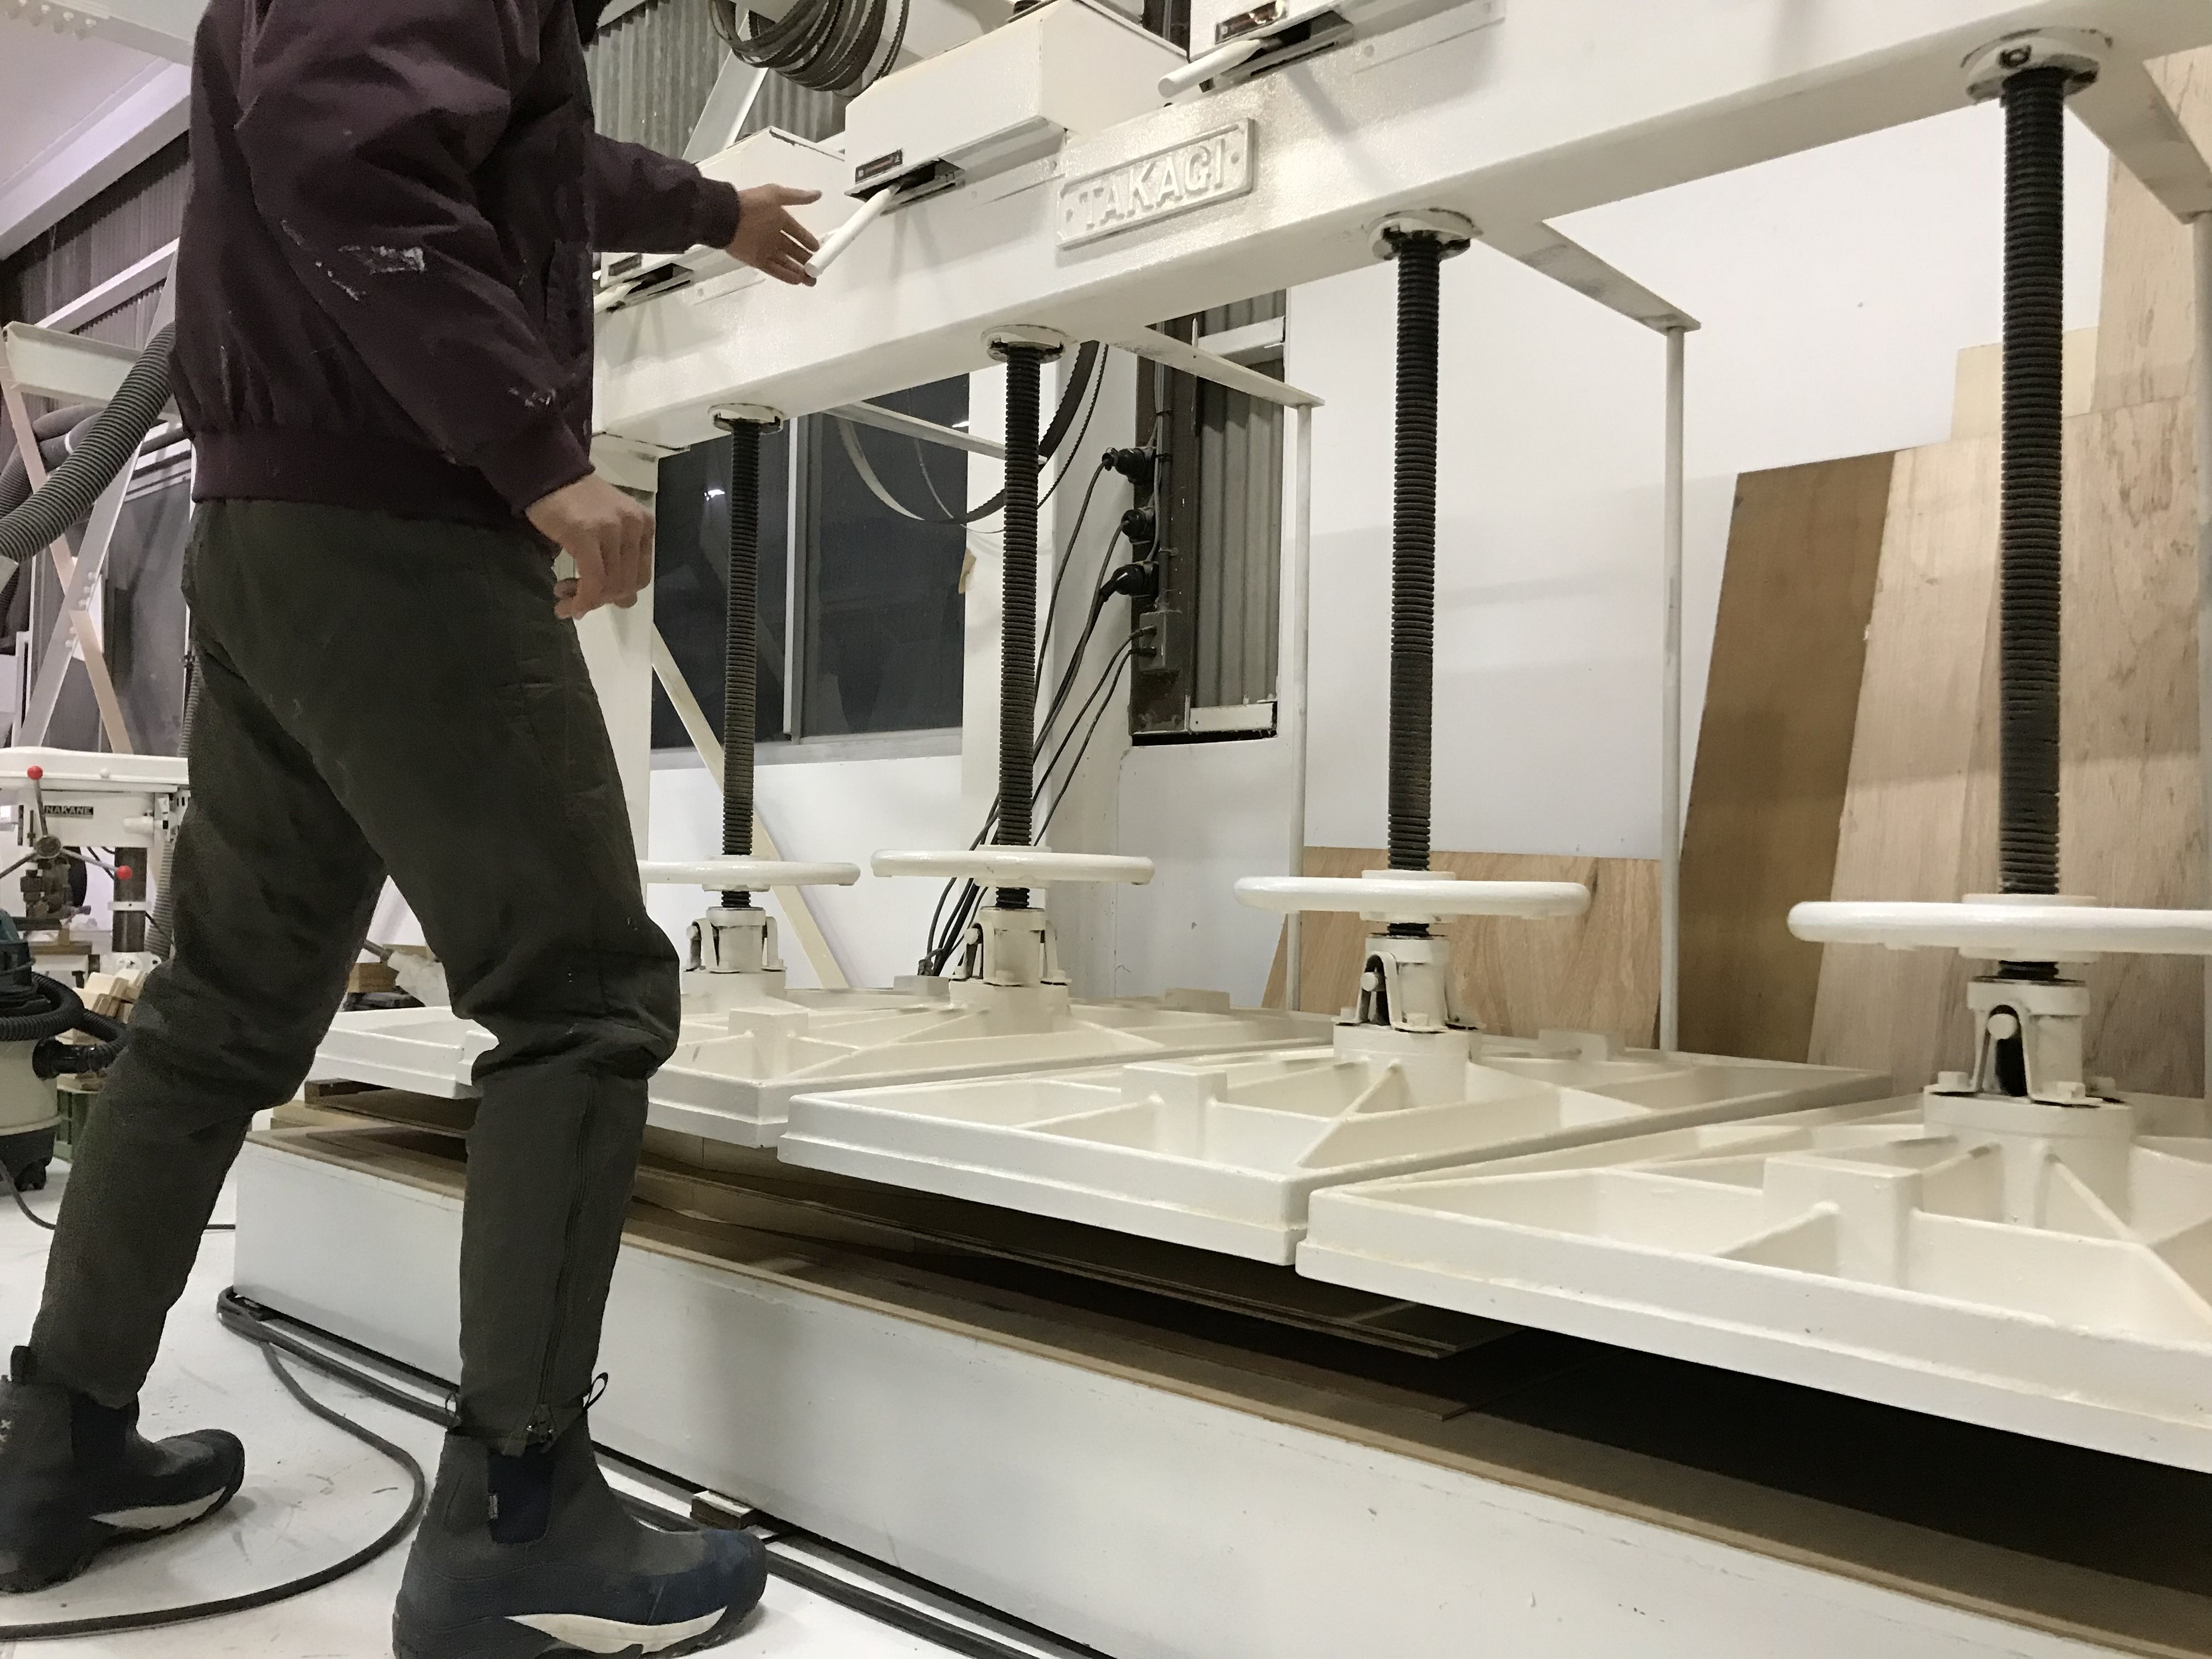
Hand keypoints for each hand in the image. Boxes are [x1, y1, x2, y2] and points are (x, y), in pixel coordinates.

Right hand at [526, 475, 653, 618]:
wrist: (549, 473)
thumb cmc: (576, 503)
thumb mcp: (609, 528)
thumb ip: (619, 560)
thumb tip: (625, 602)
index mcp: (645, 526)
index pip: (641, 577)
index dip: (618, 595)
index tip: (594, 597)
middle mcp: (634, 527)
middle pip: (626, 584)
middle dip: (600, 601)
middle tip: (575, 601)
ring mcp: (612, 529)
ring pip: (610, 585)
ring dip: (586, 602)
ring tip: (563, 598)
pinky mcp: (586, 534)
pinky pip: (592, 580)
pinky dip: (581, 599)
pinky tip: (566, 604)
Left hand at [729, 184, 821, 286]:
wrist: (726, 217)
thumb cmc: (752, 205)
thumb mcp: (776, 195)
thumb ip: (797, 197)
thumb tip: (818, 194)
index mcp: (778, 219)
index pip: (797, 232)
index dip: (807, 240)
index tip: (818, 249)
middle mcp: (773, 235)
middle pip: (793, 250)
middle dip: (806, 260)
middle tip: (818, 269)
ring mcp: (765, 249)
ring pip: (785, 262)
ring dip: (799, 271)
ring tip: (811, 280)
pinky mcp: (757, 260)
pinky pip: (774, 269)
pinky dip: (785, 275)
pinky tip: (797, 281)